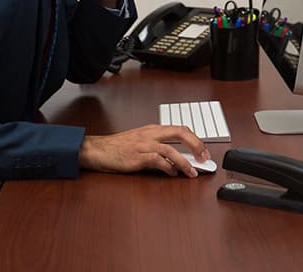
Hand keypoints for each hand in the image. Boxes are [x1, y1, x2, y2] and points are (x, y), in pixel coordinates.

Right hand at [78, 124, 210, 177]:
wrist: (98, 150)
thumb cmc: (118, 147)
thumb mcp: (140, 140)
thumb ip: (157, 145)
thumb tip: (177, 158)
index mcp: (152, 129)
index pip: (180, 129)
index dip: (195, 139)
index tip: (204, 151)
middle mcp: (150, 134)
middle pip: (180, 133)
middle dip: (196, 145)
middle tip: (204, 158)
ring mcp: (143, 144)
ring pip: (170, 149)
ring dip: (184, 162)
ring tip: (192, 172)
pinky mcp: (137, 156)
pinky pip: (157, 160)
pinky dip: (168, 168)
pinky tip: (172, 174)